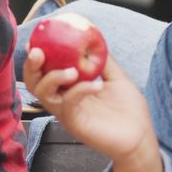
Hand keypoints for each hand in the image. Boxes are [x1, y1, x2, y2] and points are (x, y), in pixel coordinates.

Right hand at [23, 47, 155, 161]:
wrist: (140, 135)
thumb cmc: (128, 108)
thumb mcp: (116, 77)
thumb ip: (103, 60)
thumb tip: (93, 37)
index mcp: (69, 87)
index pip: (44, 71)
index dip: (36, 58)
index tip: (34, 42)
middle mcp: (64, 100)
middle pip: (35, 84)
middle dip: (31, 67)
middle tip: (38, 53)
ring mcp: (67, 113)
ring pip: (45, 95)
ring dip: (53, 78)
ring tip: (72, 71)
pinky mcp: (74, 124)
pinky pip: (68, 104)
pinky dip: (79, 90)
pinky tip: (97, 85)